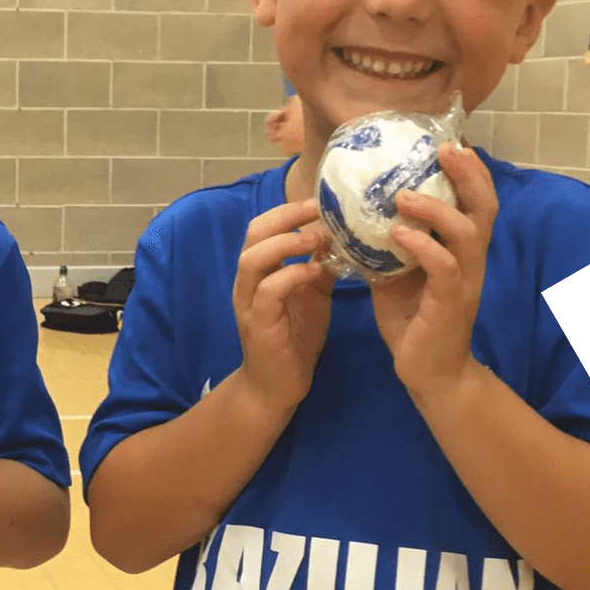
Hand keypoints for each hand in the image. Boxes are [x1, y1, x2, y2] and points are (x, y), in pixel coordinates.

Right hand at [233, 197, 338, 420]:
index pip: (264, 226)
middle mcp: (248, 282)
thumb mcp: (312, 295)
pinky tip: (315, 272)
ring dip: (286, 243)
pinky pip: (269, 291)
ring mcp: (250, 303)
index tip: (321, 202)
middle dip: (287, 216)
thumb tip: (342, 237)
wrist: (277, 387)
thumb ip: (319, 267)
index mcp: (259, 271)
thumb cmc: (293, 340)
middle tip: (319, 210)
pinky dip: (291, 276)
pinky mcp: (260, 325)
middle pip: (254, 233)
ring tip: (316, 238)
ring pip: (253, 259)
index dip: (290, 210)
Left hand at [368, 143, 497, 402]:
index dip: (469, 169)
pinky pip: (443, 266)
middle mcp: (471, 259)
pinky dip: (421, 245)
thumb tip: (354, 211)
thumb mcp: (396, 273)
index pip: (476, 199)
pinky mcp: (451, 302)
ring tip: (403, 195)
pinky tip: (397, 235)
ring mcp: (465, 280)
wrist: (428, 373)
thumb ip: (387, 243)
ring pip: (466, 231)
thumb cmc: (413, 320)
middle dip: (468, 173)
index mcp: (461, 248)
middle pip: (485, 206)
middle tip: (443, 149)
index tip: (449, 140)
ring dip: (435, 208)